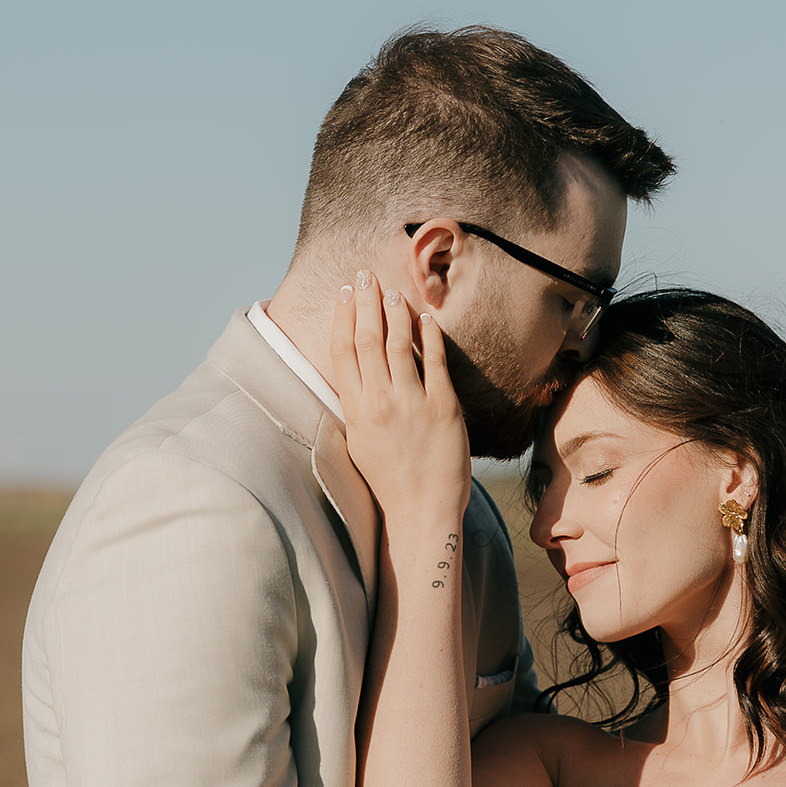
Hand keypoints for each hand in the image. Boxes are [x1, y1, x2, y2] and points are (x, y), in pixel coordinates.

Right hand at [330, 276, 469, 516]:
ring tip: (393, 290)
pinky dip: (429, 335)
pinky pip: (435, 361)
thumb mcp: (360, 441)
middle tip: (365, 275)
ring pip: (399, 343)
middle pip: (367, 339)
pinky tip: (426, 317)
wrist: (422, 511)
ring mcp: (412, 402)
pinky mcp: (444, 407)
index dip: (341, 317)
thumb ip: (356, 404)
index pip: (342, 351)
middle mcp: (380, 402)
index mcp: (355, 411)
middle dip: (365, 301)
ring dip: (395, 311)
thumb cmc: (390, 480)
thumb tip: (352, 371)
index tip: (344, 293)